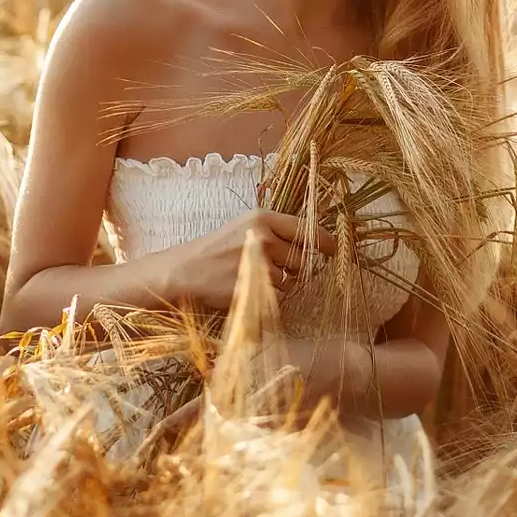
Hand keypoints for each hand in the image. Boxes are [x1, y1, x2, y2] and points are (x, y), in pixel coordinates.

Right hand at [155, 209, 336, 311]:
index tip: (334, 249)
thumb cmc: (213, 251)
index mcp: (262, 217)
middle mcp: (264, 237)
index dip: (324, 241)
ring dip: (280, 284)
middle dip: (293, 267)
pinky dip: (270, 298)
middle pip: (302, 258)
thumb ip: (274, 233)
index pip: (307, 229)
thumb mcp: (243, 229)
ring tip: (254, 278)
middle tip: (269, 268)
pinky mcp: (254, 286)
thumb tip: (311, 246)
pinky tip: (249, 290)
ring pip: (291, 280)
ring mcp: (259, 263)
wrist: (183, 272)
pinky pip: (279, 297)